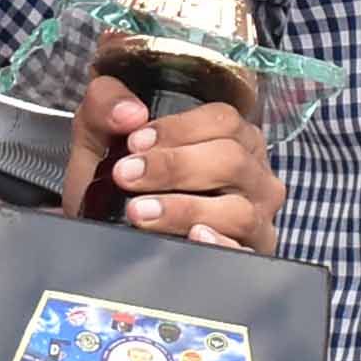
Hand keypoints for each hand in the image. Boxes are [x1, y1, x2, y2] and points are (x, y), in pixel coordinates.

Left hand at [60, 73, 285, 249]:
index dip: (178, 129)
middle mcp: (252, 176)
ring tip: (140, 212)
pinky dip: (218, 244)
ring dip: (184, 209)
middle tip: (127, 177)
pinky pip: (242, 252)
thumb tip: (130, 112)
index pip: (223, 121)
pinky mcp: (247, 255)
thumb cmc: (122, 183)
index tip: (134, 143)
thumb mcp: (104, 138)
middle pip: (231, 160)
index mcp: (233, 138)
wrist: (109, 236)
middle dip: (174, 167)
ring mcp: (256, 219)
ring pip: (237, 209)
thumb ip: (105, 105)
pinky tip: (192, 237)